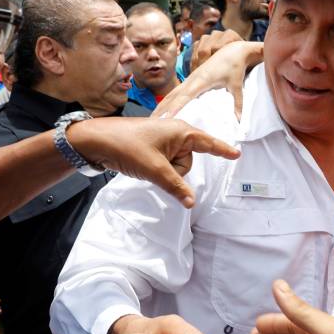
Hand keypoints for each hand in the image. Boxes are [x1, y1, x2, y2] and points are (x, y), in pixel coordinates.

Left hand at [68, 117, 239, 207]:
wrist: (96, 141)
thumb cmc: (127, 147)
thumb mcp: (155, 170)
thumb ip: (176, 186)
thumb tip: (191, 202)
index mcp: (181, 131)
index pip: (208, 143)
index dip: (223, 151)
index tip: (237, 154)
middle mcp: (175, 133)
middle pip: (189, 161)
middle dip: (176, 169)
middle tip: (154, 164)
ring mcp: (164, 141)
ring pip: (177, 166)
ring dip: (164, 171)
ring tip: (145, 163)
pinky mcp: (154, 148)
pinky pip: (166, 165)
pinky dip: (159, 170)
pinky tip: (145, 166)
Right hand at [153, 36, 260, 120]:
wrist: (232, 50)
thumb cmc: (234, 67)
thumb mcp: (237, 86)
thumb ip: (237, 104)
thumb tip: (239, 122)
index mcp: (201, 80)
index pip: (185, 96)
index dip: (175, 108)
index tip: (166, 119)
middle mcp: (191, 80)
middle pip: (172, 97)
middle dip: (161, 110)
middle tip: (151, 125)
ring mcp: (189, 80)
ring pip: (170, 95)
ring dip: (160, 107)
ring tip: (150, 121)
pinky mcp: (189, 81)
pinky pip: (174, 93)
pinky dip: (166, 102)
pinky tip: (160, 111)